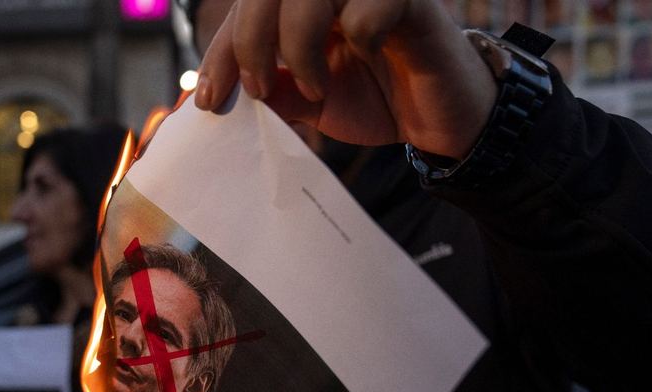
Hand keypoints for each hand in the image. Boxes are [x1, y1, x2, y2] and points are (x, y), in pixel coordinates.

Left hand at [195, 0, 497, 156]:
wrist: (442, 120)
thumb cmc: (380, 99)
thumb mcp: (310, 100)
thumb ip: (270, 89)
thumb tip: (215, 95)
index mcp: (306, 2)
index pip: (249, 8)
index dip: (223, 49)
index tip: (209, 99)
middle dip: (249, 39)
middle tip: (255, 89)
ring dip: (298, 41)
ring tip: (312, 85)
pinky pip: (370, 5)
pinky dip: (359, 36)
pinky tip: (371, 57)